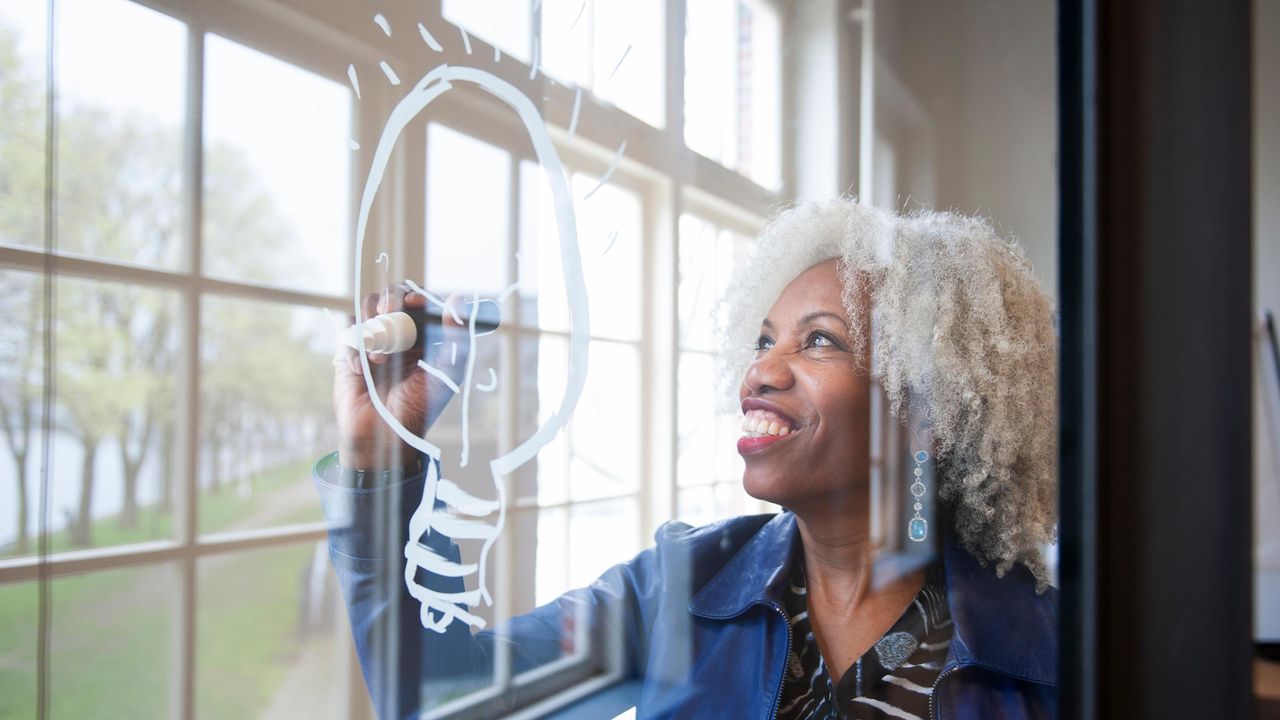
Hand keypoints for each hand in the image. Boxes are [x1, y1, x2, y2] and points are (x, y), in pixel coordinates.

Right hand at [333, 284, 467, 469]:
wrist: (382, 435)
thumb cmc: (419, 407)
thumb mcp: (447, 373)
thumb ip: (457, 337)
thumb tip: (457, 299)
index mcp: (425, 335)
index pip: (421, 300)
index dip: (418, 294)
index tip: (416, 302)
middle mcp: (399, 334)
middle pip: (392, 296)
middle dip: (391, 299)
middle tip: (391, 312)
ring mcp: (374, 340)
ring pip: (368, 307)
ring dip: (374, 325)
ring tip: (380, 357)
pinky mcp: (350, 351)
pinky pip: (349, 332)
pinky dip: (355, 348)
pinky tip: (364, 372)